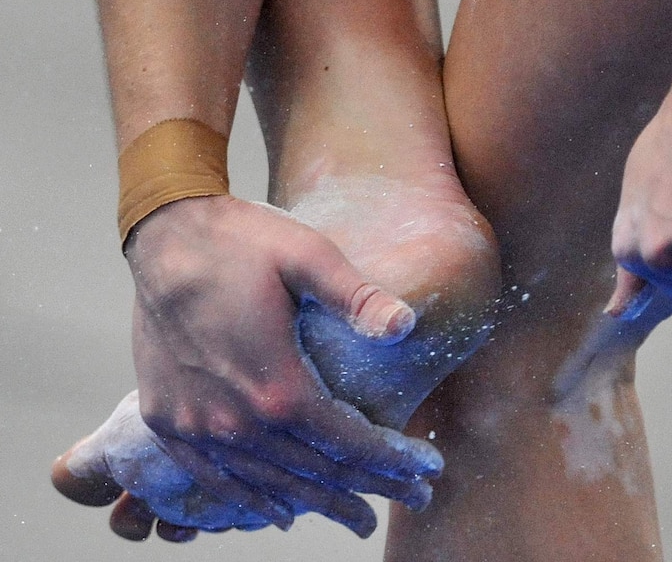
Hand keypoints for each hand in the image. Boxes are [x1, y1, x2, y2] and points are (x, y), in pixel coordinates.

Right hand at [124, 195, 442, 532]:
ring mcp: (197, 426)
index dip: (393, 463)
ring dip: (318, 504)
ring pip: (270, 484)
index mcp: (278, 386)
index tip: (427, 474)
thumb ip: (358, 298)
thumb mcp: (308, 257)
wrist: (164, 235)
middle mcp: (236, 420)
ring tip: (354, 516)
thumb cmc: (241, 243)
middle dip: (369, 490)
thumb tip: (407, 326)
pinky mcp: (168, 419)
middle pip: (317, 473)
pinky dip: (251, 500)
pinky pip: (214, 479)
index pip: (350, 444)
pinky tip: (277, 512)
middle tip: (410, 501)